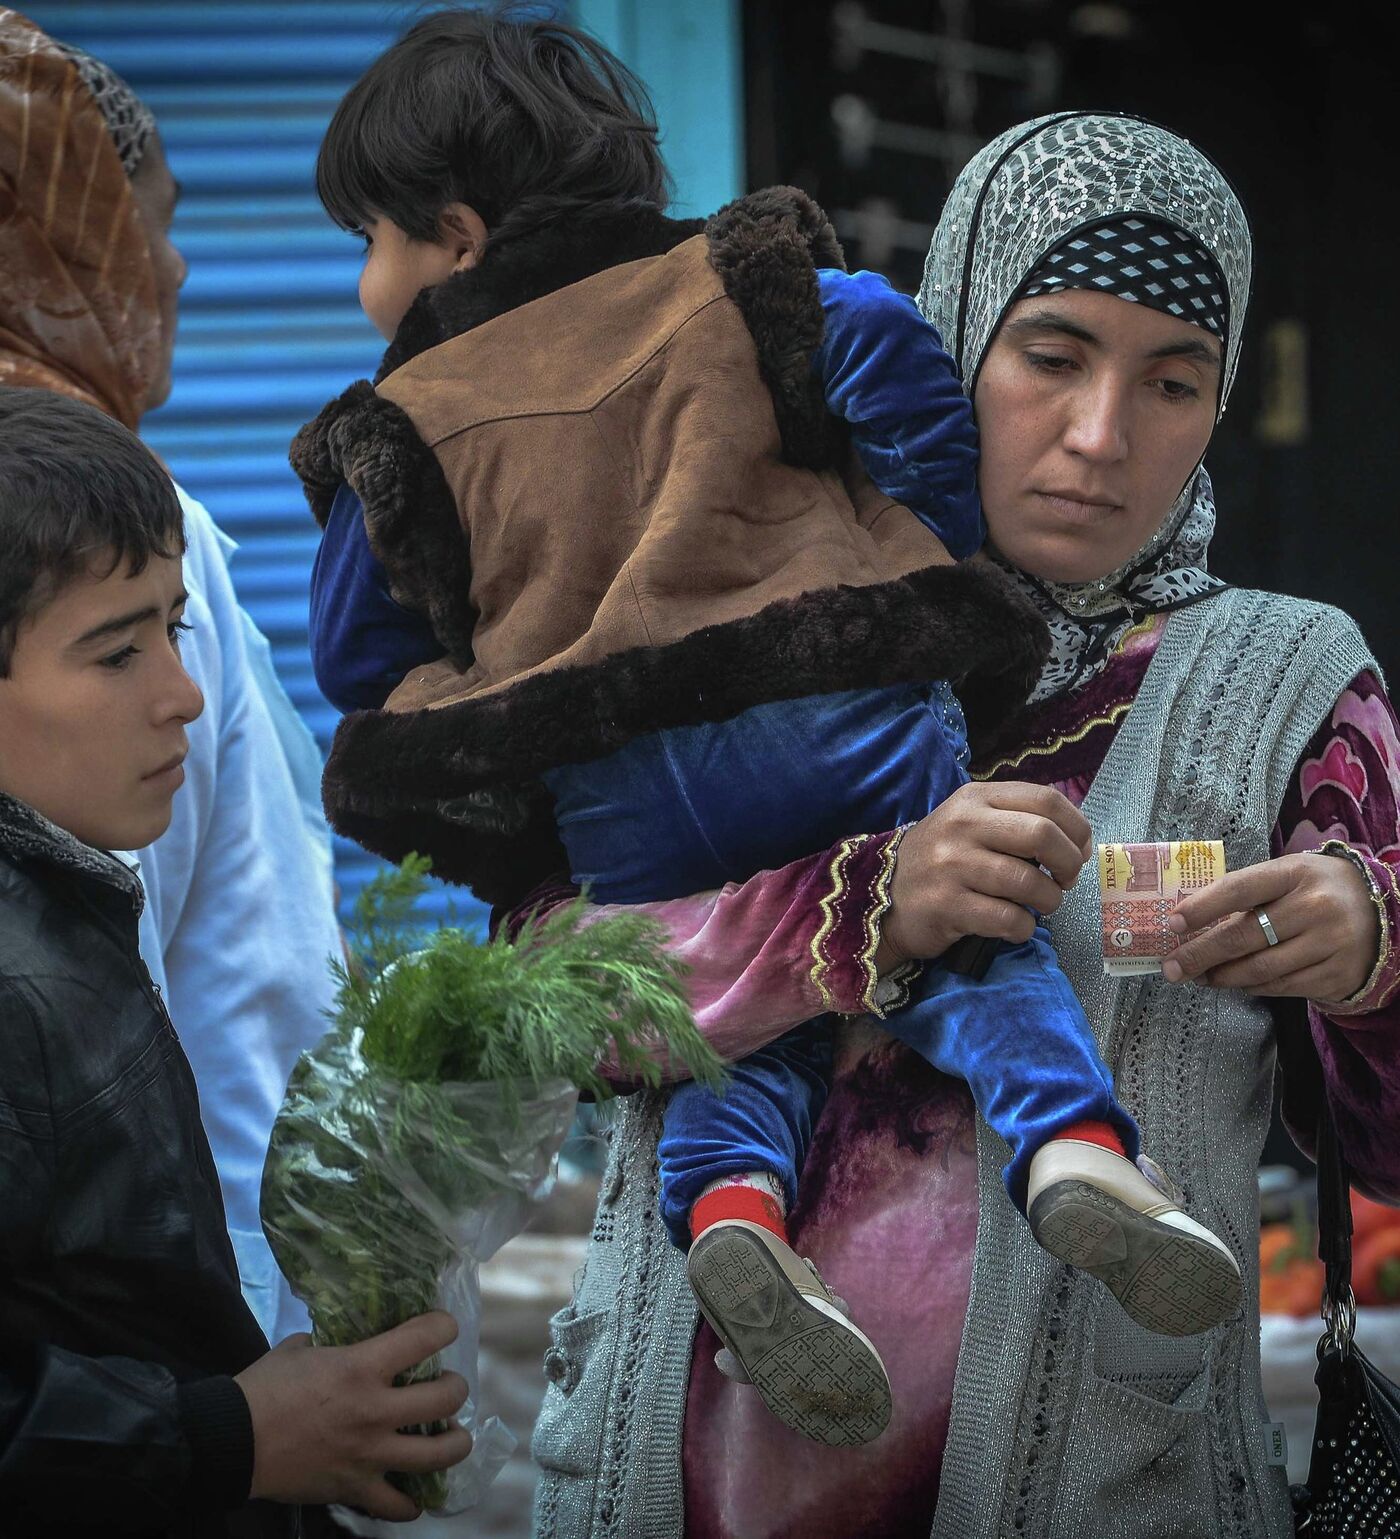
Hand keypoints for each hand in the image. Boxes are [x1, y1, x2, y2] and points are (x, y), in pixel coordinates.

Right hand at [235, 1311, 472, 1519]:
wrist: (230, 1442)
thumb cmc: (263, 1388)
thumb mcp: (300, 1349)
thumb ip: (331, 1343)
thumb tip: (343, 1340)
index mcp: (362, 1367)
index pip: (426, 1337)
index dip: (444, 1327)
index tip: (444, 1328)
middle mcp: (375, 1411)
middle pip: (446, 1400)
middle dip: (456, 1389)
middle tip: (448, 1387)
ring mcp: (368, 1455)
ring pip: (438, 1456)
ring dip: (454, 1443)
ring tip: (452, 1436)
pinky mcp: (354, 1489)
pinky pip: (398, 1506)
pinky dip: (411, 1502)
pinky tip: (414, 1491)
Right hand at [877, 781, 1093, 968]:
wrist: (882, 896)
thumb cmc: (940, 860)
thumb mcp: (970, 823)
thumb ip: (1015, 820)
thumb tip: (1075, 843)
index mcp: (975, 798)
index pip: (1045, 799)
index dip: (1076, 828)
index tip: (1078, 851)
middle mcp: (963, 825)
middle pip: (1042, 835)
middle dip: (1069, 864)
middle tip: (1064, 881)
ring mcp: (952, 866)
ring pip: (1029, 882)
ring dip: (1049, 900)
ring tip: (1041, 905)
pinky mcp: (948, 906)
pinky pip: (1008, 919)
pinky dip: (1024, 927)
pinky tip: (1016, 925)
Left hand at [1162, 851, 1377, 1001]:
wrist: (1380, 912)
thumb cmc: (1315, 889)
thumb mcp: (1287, 875)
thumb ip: (1246, 892)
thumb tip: (1190, 920)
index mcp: (1295, 873)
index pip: (1239, 889)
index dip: (1201, 907)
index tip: (1172, 924)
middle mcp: (1315, 908)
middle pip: (1243, 936)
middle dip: (1199, 954)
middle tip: (1172, 967)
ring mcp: (1329, 944)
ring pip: (1259, 968)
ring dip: (1221, 976)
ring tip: (1199, 977)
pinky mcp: (1336, 975)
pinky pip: (1281, 986)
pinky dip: (1251, 987)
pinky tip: (1236, 982)